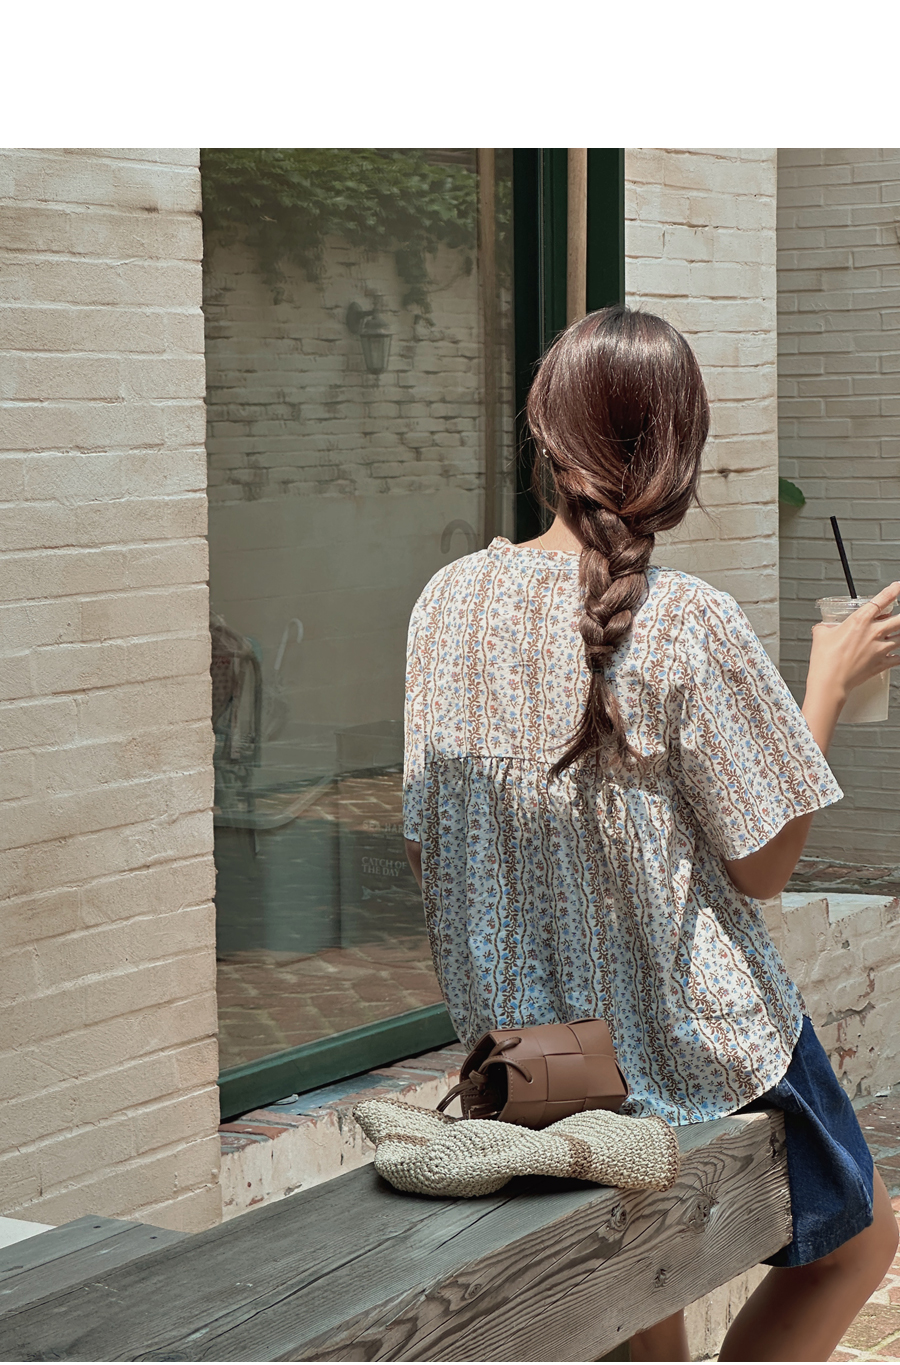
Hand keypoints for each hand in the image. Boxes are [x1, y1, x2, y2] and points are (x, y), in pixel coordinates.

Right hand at [808, 580, 899, 703]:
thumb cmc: (825, 660)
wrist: (830, 682)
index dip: (893, 591)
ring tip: (896, 634)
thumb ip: (826, 627)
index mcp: (860, 621)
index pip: (882, 600)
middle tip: (899, 616)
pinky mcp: (881, 664)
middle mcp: (874, 633)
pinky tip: (897, 655)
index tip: (897, 587)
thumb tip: (824, 627)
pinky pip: (898, 658)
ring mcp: (880, 649)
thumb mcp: (821, 635)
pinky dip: (899, 656)